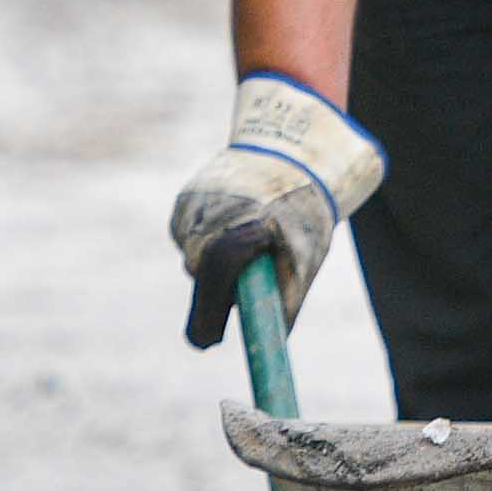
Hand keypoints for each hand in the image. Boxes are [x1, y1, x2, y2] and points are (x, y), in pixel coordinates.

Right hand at [170, 75, 386, 349]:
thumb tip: (275, 336)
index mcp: (244, 225)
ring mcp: (193, 205)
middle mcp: (211, 213)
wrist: (287, 147)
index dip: (210, 315)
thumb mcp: (307, 256)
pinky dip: (208, 241)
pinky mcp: (184, 202)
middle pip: (203, 274)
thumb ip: (289, 297)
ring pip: (196, 256)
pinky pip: (191, 237)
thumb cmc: (304, 207)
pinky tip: (233, 224)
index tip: (207, 343)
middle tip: (235, 301)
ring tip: (250, 241)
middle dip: (217, 294)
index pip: (217, 277)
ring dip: (215, 264)